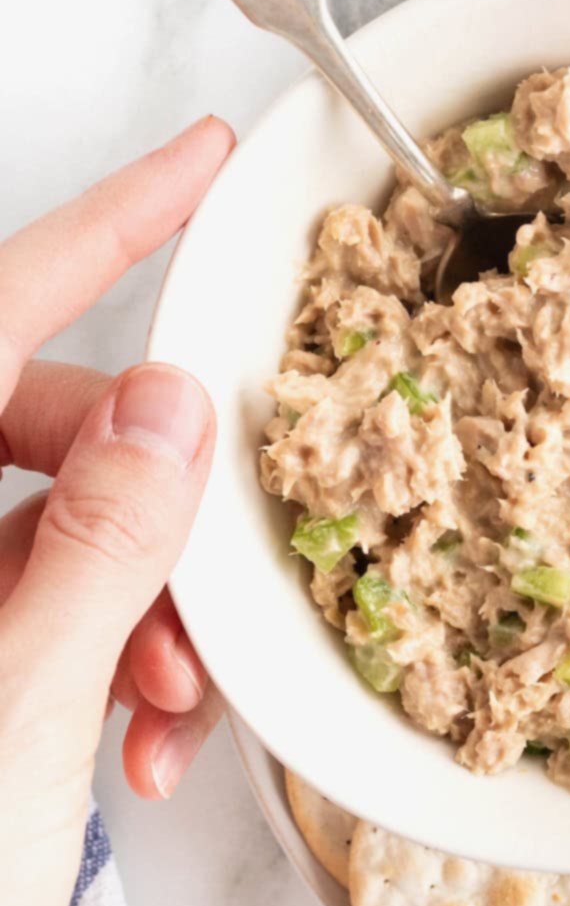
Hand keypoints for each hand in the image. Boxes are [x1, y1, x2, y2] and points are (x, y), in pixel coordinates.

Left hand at [0, 117, 233, 905]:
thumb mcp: (10, 718)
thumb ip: (94, 547)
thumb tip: (172, 406)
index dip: (107, 226)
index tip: (204, 163)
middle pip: (34, 428)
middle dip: (148, 496)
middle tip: (213, 557)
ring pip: (53, 534)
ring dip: (142, 604)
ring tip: (169, 702)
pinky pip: (43, 613)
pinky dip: (109, 660)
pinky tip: (139, 742)